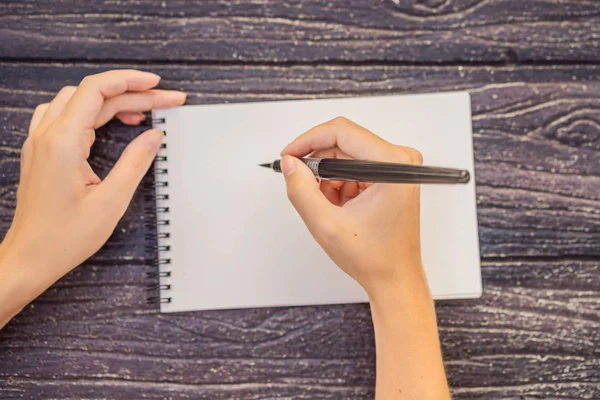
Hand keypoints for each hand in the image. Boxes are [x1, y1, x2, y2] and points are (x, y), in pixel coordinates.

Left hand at [0, 69, 185, 326]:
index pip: (97, 90)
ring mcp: (40, 142)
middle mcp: (47, 135)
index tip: (157, 85)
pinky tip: (110, 122)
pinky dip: (93, 111)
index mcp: (63, 142)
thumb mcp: (111, 202)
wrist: (29, 258)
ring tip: (142, 112)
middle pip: (92, 95)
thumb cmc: (64, 237)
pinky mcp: (42, 151)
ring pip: (78, 102)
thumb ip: (135, 162)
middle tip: (165, 102)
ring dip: (112, 101)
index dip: (130, 81)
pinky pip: (66, 115)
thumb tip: (155, 135)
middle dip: (132, 94)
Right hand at [282, 117, 449, 398]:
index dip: (309, 140)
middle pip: (343, 143)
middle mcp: (399, 160)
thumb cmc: (374, 257)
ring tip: (327, 207)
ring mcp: (396, 168)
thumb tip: (290, 163)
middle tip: (302, 187)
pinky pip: (353, 168)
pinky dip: (338, 185)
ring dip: (327, 178)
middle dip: (318, 165)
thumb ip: (302, 190)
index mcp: (393, 164)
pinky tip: (338, 208)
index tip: (290, 155)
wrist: (395, 279)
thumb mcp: (326, 225)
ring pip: (345, 156)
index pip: (341, 132)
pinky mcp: (389, 176)